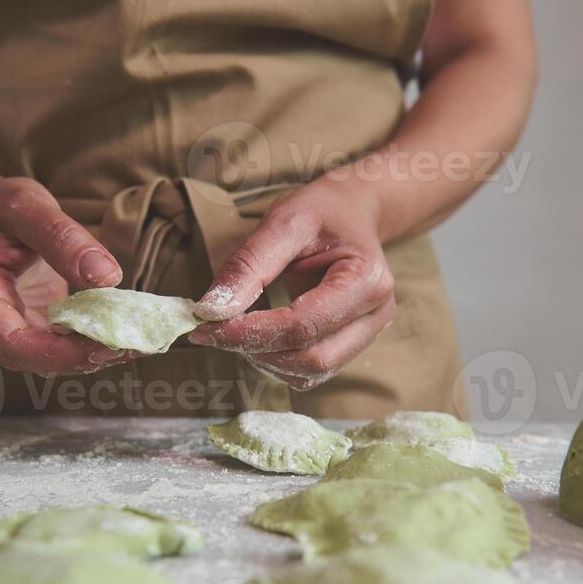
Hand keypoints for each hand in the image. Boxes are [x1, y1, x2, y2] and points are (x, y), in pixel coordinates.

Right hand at [0, 178, 135, 374]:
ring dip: (102, 352)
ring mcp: (18, 330)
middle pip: (39, 360)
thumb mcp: (25, 205)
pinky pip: (71, 343)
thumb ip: (60, 237)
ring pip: (59, 359)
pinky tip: (135, 327)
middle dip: (89, 357)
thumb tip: (107, 276)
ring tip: (145, 337)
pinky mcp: (42, 328)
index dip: (58, 354)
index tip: (104, 343)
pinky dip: (102, 338)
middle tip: (137, 343)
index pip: (12, 345)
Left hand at [189, 181, 396, 389]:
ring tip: (240, 323)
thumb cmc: (322, 211)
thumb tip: (212, 310)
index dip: (251, 332)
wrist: (353, 213)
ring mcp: (369, 335)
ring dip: (264, 358)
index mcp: (367, 280)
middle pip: (310, 359)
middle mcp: (376, 315)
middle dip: (256, 350)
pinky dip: (276, 359)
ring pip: (310, 372)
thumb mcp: (283, 222)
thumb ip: (249, 265)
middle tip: (215, 328)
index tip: (206, 327)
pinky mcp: (352, 347)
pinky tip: (261, 331)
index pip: (303, 326)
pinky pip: (310, 371)